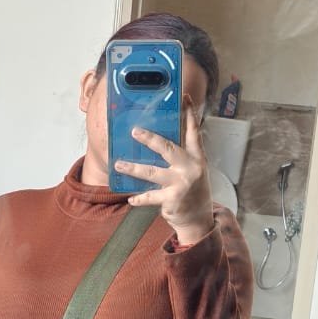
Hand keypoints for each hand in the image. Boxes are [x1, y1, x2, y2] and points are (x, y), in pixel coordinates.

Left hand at [114, 96, 214, 244]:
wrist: (199, 220)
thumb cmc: (193, 191)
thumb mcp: (193, 170)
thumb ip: (182, 155)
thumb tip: (158, 140)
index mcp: (197, 158)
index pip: (193, 132)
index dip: (189, 115)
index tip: (184, 98)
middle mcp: (191, 168)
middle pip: (167, 148)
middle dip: (150, 139)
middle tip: (134, 131)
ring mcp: (181, 183)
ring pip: (152, 172)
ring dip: (133, 168)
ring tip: (119, 164)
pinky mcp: (172, 199)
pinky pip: (150, 196)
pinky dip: (139, 198)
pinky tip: (131, 199)